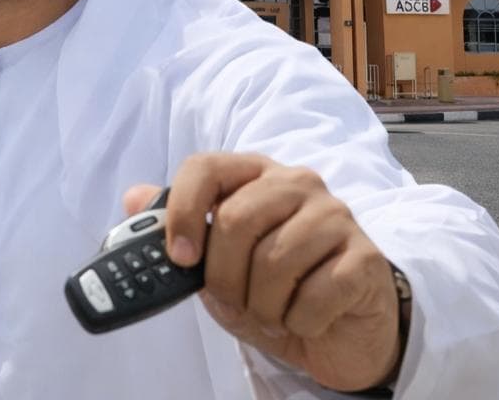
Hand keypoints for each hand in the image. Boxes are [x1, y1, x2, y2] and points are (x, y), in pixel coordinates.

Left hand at [123, 153, 401, 391]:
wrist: (339, 330)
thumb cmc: (275, 288)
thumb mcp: (218, 262)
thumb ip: (180, 229)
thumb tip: (134, 197)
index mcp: (255, 176)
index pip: (206, 167)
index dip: (184, 211)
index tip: (180, 258)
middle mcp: (298, 184)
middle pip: (236, 219)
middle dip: (224, 277)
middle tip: (234, 300)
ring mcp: (336, 216)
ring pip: (274, 261)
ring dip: (262, 305)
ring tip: (273, 310)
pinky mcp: (364, 258)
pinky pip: (313, 295)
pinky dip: (298, 321)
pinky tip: (306, 318)